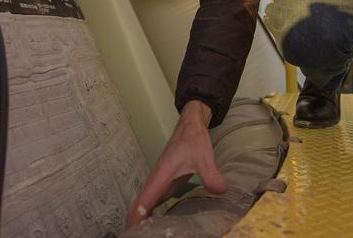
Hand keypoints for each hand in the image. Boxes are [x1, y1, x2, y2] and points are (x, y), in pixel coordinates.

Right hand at [126, 101, 226, 228]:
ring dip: (141, 217)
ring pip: (145, 202)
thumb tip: (221, 190)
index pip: (145, 200)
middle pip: (140, 204)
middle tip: (135, 237)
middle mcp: (156, 179)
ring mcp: (160, 181)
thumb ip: (211, 174)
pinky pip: (153, 200)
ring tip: (142, 234)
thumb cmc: (193, 139)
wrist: (190, 125)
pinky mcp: (165, 182)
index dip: (137, 216)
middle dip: (135, 221)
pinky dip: (150, 212)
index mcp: (161, 175)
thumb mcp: (204, 156)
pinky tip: (154, 223)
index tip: (131, 231)